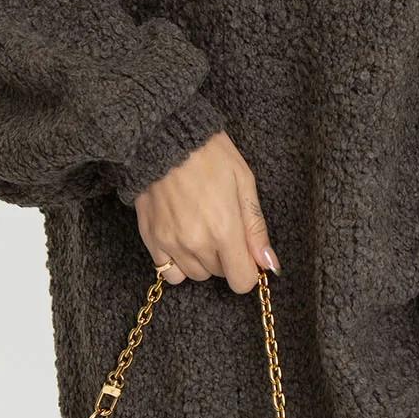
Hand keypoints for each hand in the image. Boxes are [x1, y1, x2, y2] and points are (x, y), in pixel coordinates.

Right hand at [132, 131, 278, 294]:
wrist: (164, 137)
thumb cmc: (208, 154)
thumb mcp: (244, 182)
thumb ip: (256, 227)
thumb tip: (268, 263)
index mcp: (224, 229)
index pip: (241, 280)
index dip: (248, 269)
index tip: (246, 252)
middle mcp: (196, 243)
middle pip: (219, 275)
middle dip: (226, 257)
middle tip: (222, 226)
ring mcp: (170, 243)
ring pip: (194, 275)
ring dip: (202, 260)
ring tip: (201, 228)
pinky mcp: (150, 238)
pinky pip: (167, 271)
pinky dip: (177, 262)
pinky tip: (181, 238)